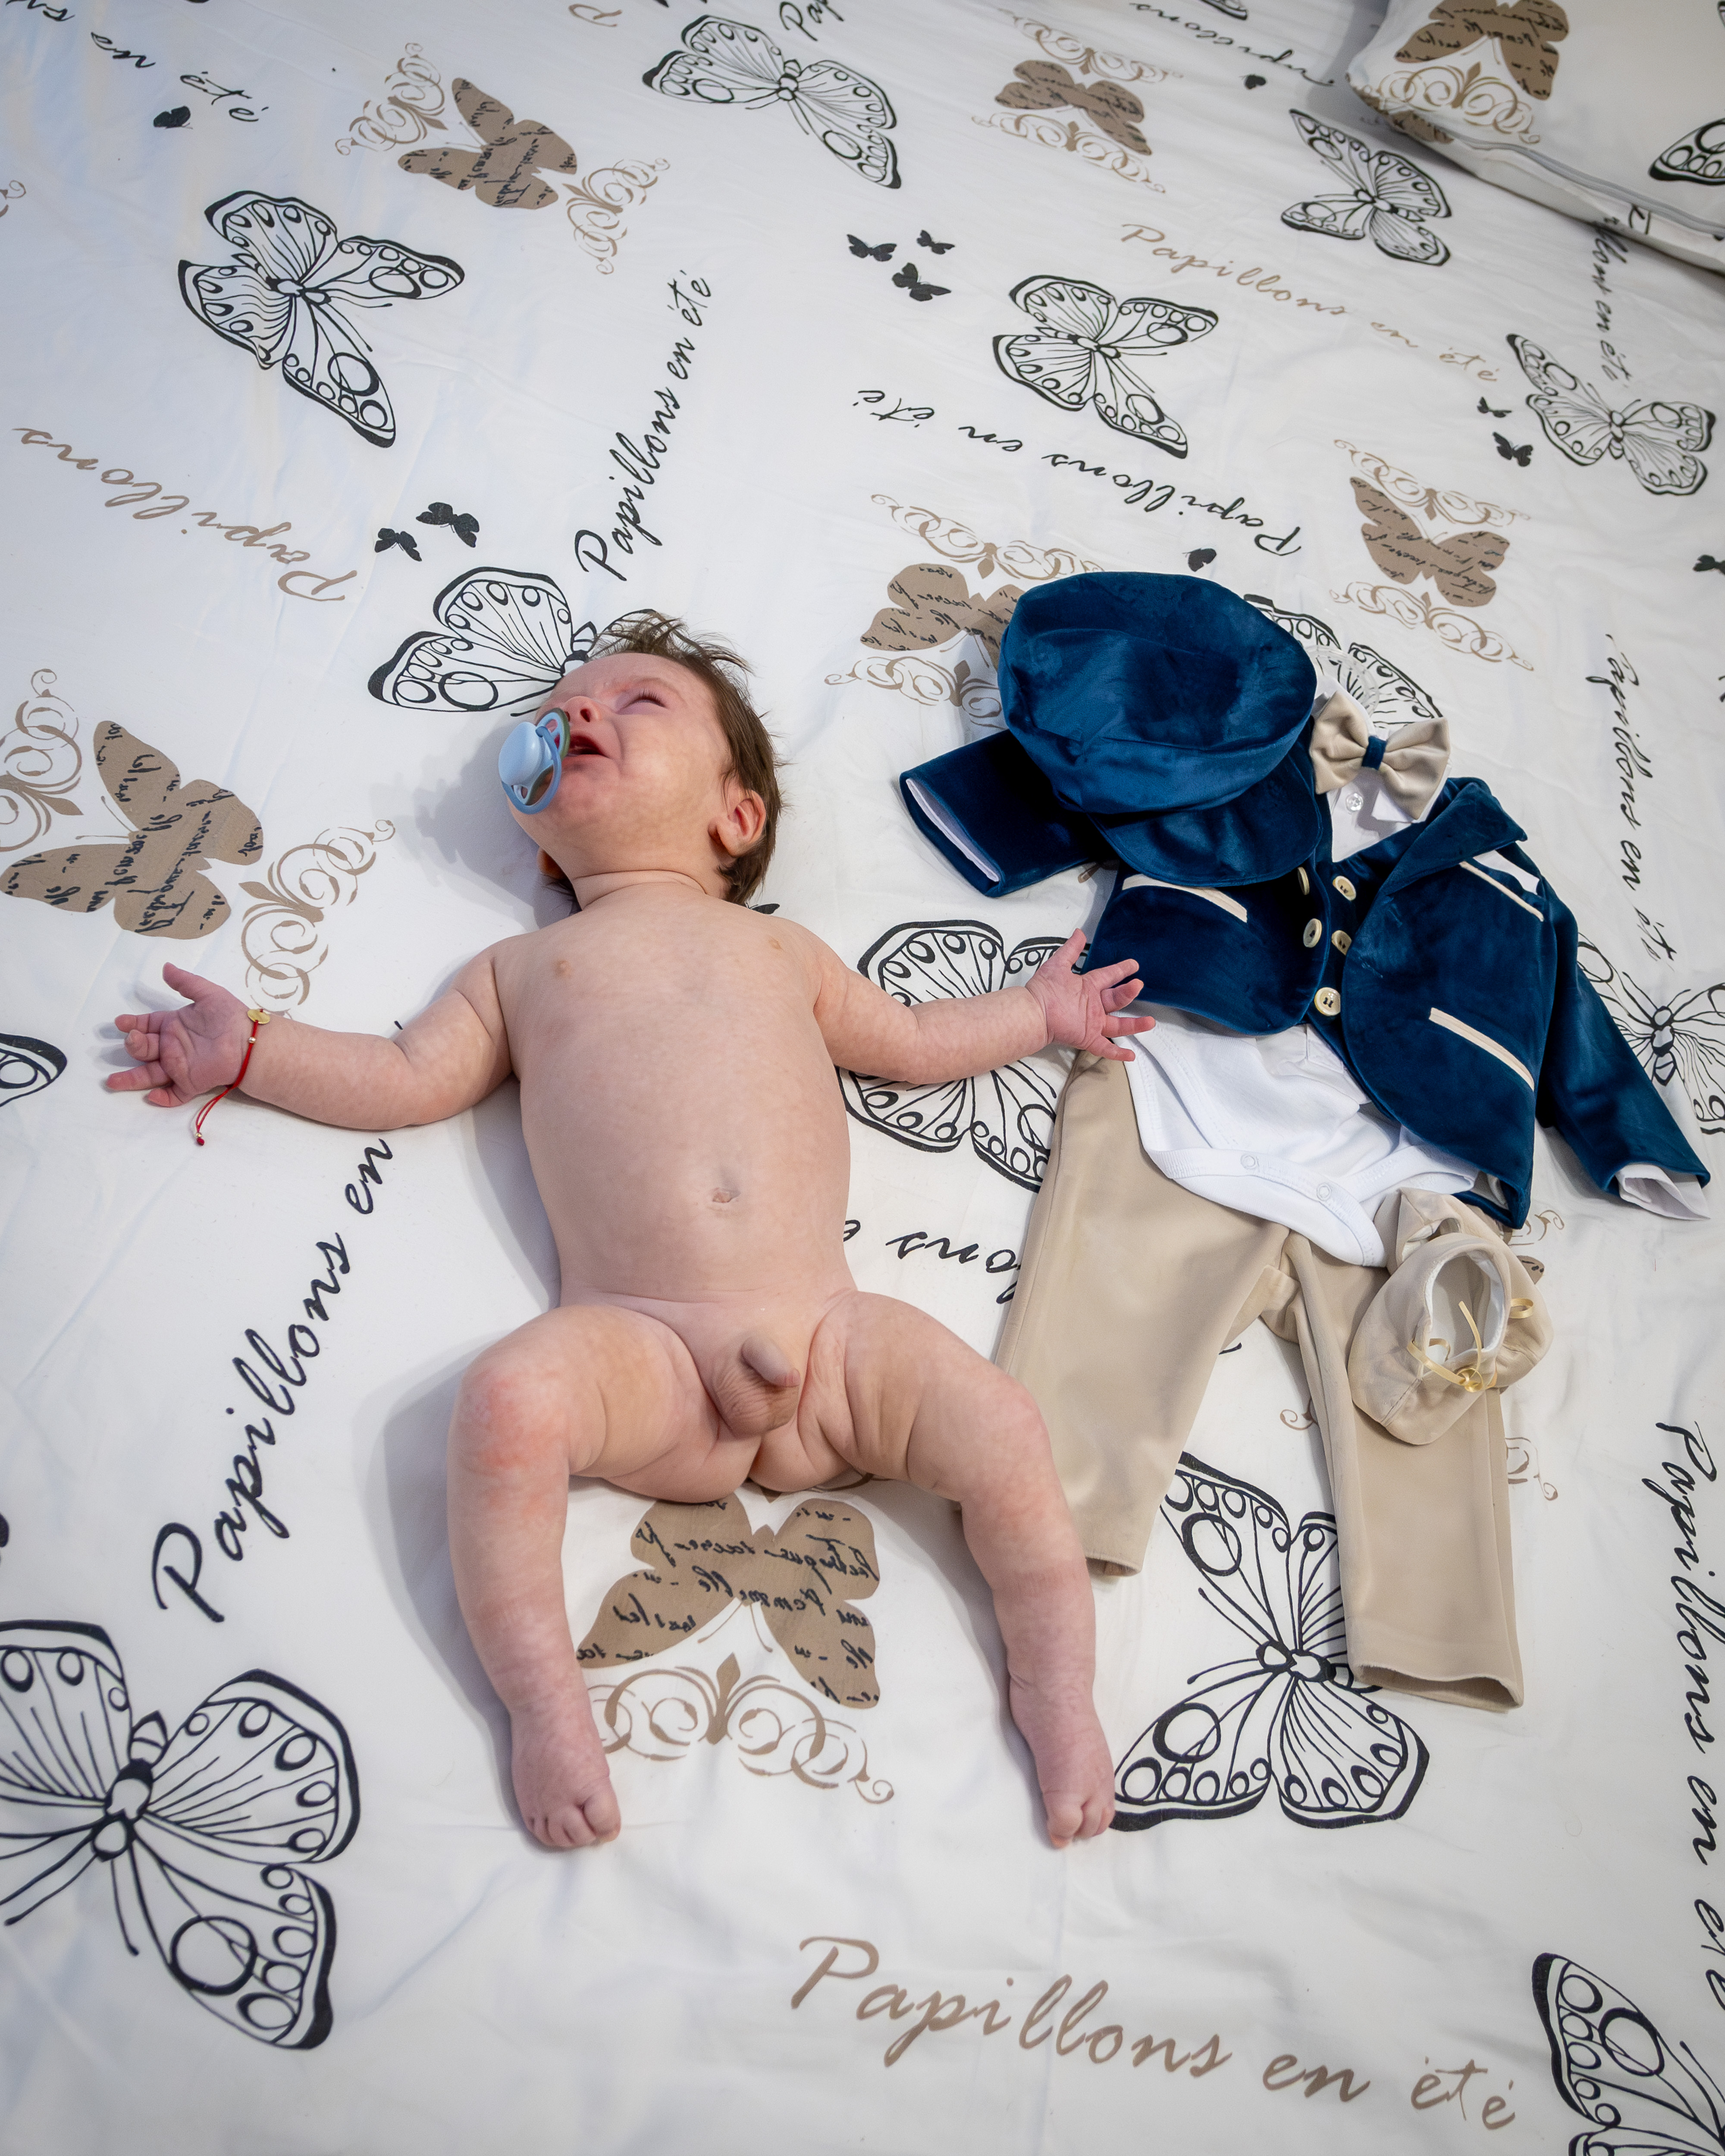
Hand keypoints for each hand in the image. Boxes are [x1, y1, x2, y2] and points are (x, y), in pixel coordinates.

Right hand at [108, 963, 252, 1105]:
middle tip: (131, 1040)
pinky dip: (162, 1098)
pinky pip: (174, 1094)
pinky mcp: (192, 1083)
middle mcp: (172, 1047)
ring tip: (112, 1080)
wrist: (251, 1040)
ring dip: (132, 1078)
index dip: (133, 1024)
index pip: (146, 1025)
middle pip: (144, 1049)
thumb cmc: (230, 1016)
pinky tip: (150, 1096)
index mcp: (173, 1025)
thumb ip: (185, 982)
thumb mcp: (207, 994)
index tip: (120, 1022)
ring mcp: (180, 1066)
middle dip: (133, 1045)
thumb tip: (165, 967)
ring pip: (150, 1075)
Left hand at [1024, 930, 1154, 1062]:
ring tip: (1151, 1022)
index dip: (1121, 970)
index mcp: (1088, 987)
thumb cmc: (1044, 988)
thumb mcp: (1058, 964)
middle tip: (1139, 984)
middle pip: (1116, 1000)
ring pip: (1118, 1025)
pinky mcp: (1087, 1038)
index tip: (1134, 964)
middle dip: (1129, 992)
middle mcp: (1093, 1005)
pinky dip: (1117, 1053)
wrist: (1033, 1011)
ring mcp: (1092, 1023)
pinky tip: (1131, 1055)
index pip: (1109, 977)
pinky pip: (1104, 1047)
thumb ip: (1071, 950)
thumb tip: (1080, 932)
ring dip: (1134, 1025)